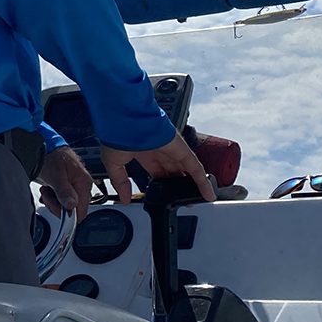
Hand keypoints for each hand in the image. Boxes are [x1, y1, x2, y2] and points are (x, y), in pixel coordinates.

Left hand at [37, 147, 93, 220]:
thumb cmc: (51, 155)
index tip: (56, 207)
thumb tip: (71, 206)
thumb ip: (64, 191)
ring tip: (47, 190)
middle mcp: (81, 186)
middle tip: (48, 195)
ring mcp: (74, 186)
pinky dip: (52, 197)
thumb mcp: (56, 175)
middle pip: (73, 209)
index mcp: (84, 183)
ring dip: (53, 201)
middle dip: (58, 206)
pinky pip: (61, 199)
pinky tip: (48, 188)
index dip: (68, 214)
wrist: (44, 145)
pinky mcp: (66, 186)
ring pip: (66, 206)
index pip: (82, 211)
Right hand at [100, 133, 216, 203]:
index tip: (162, 196)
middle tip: (183, 201)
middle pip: (173, 172)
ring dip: (192, 186)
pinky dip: (203, 182)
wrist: (125, 120)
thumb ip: (121, 182)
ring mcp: (172, 150)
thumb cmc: (116, 134)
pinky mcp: (182, 150)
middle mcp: (159, 151)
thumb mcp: (114, 164)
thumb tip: (124, 198)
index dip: (160, 185)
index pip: (155, 172)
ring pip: (186, 171)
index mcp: (143, 152)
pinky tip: (207, 194)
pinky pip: (196, 168)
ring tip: (198, 200)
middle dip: (177, 187)